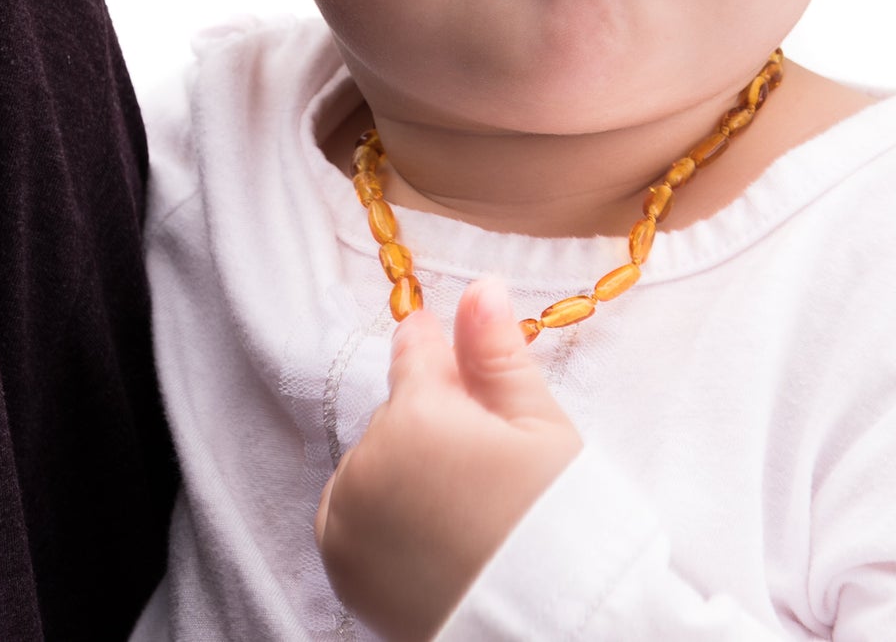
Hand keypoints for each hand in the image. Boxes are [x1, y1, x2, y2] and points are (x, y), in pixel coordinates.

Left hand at [315, 277, 582, 640]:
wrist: (542, 623)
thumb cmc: (554, 518)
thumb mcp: (538, 425)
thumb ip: (496, 352)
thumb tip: (480, 286)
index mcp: (416, 415)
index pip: (415, 351)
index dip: (440, 346)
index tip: (455, 346)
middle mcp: (365, 463)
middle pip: (398, 410)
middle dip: (435, 417)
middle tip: (489, 457)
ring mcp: (345, 521)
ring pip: (375, 460)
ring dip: (406, 464)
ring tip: (466, 502)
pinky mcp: (341, 570)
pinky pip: (352, 512)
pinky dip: (382, 511)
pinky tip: (435, 529)